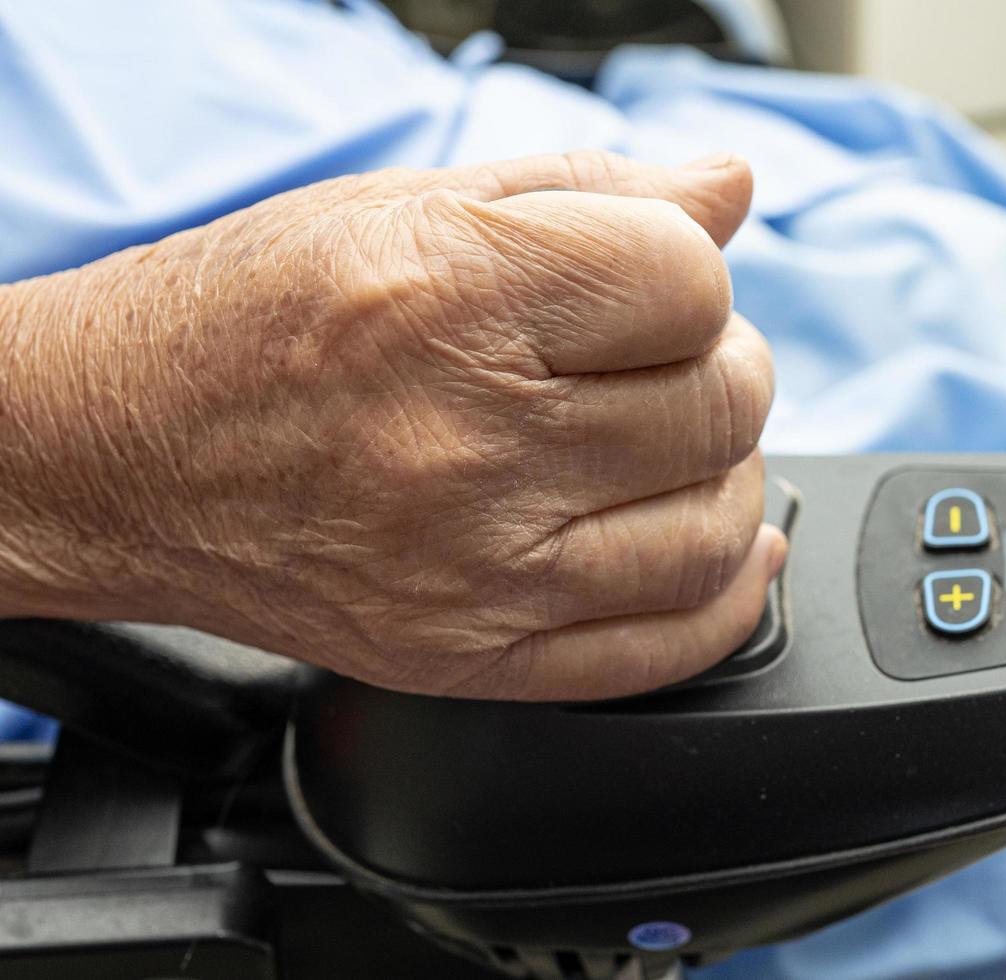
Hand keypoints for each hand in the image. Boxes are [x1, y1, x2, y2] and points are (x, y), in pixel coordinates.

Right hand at [0, 150, 783, 699]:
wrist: (114, 459)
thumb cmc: (252, 320)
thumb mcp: (408, 204)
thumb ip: (590, 189)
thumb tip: (731, 188)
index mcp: (453, 297)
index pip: (691, 283)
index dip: (693, 278)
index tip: (654, 288)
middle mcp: (470, 440)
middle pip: (719, 404)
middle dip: (719, 368)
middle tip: (663, 365)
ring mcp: (478, 567)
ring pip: (715, 527)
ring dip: (725, 474)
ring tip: (673, 448)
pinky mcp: (476, 655)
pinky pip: (669, 646)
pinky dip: (727, 593)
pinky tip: (723, 549)